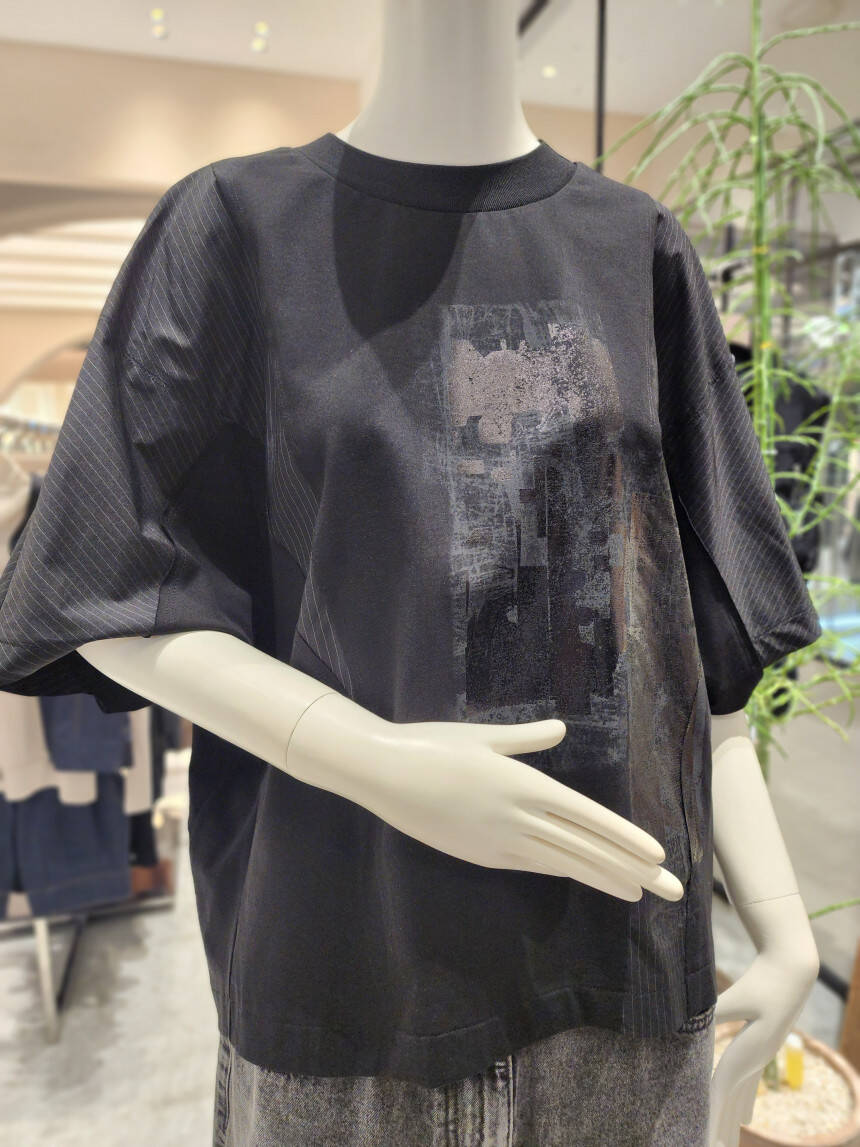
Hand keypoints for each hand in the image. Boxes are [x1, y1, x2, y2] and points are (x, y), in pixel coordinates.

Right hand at [286, 692, 684, 902]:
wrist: (383, 775)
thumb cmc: (432, 744)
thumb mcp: (482, 736)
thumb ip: (525, 739)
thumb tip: (561, 728)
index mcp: (523, 785)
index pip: (587, 818)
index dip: (625, 838)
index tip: (657, 855)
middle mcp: (517, 818)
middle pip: (584, 849)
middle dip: (630, 869)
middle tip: (670, 889)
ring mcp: (499, 841)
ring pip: (563, 864)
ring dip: (603, 877)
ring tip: (638, 892)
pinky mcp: (481, 854)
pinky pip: (532, 864)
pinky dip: (564, 870)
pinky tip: (584, 875)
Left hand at [709, 947, 818, 1146]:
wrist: (791, 970)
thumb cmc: (760, 980)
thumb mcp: (736, 997)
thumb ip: (712, 1012)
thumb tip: (687, 1023)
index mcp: (746, 1052)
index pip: (720, 1090)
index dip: (709, 1114)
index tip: (702, 1138)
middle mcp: (755, 1060)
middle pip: (731, 1101)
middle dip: (719, 1126)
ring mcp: (761, 1056)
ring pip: (743, 1095)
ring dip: (731, 1118)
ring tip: (725, 1142)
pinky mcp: (763, 1048)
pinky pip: (751, 1082)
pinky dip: (744, 1102)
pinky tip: (745, 1117)